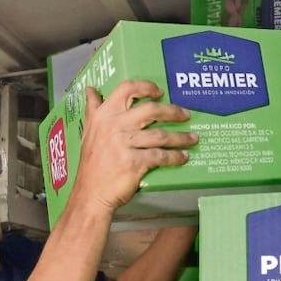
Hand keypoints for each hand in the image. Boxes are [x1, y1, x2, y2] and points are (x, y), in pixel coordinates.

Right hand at [72, 79, 197, 213]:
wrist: (91, 193)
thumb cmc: (91, 164)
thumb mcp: (88, 132)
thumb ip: (92, 110)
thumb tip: (91, 90)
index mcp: (103, 115)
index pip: (126, 89)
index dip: (146, 87)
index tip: (160, 91)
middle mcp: (113, 126)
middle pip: (151, 110)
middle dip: (173, 111)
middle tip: (186, 115)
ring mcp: (124, 144)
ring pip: (160, 135)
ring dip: (181, 136)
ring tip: (193, 138)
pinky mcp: (133, 162)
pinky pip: (160, 156)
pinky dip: (175, 156)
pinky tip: (183, 156)